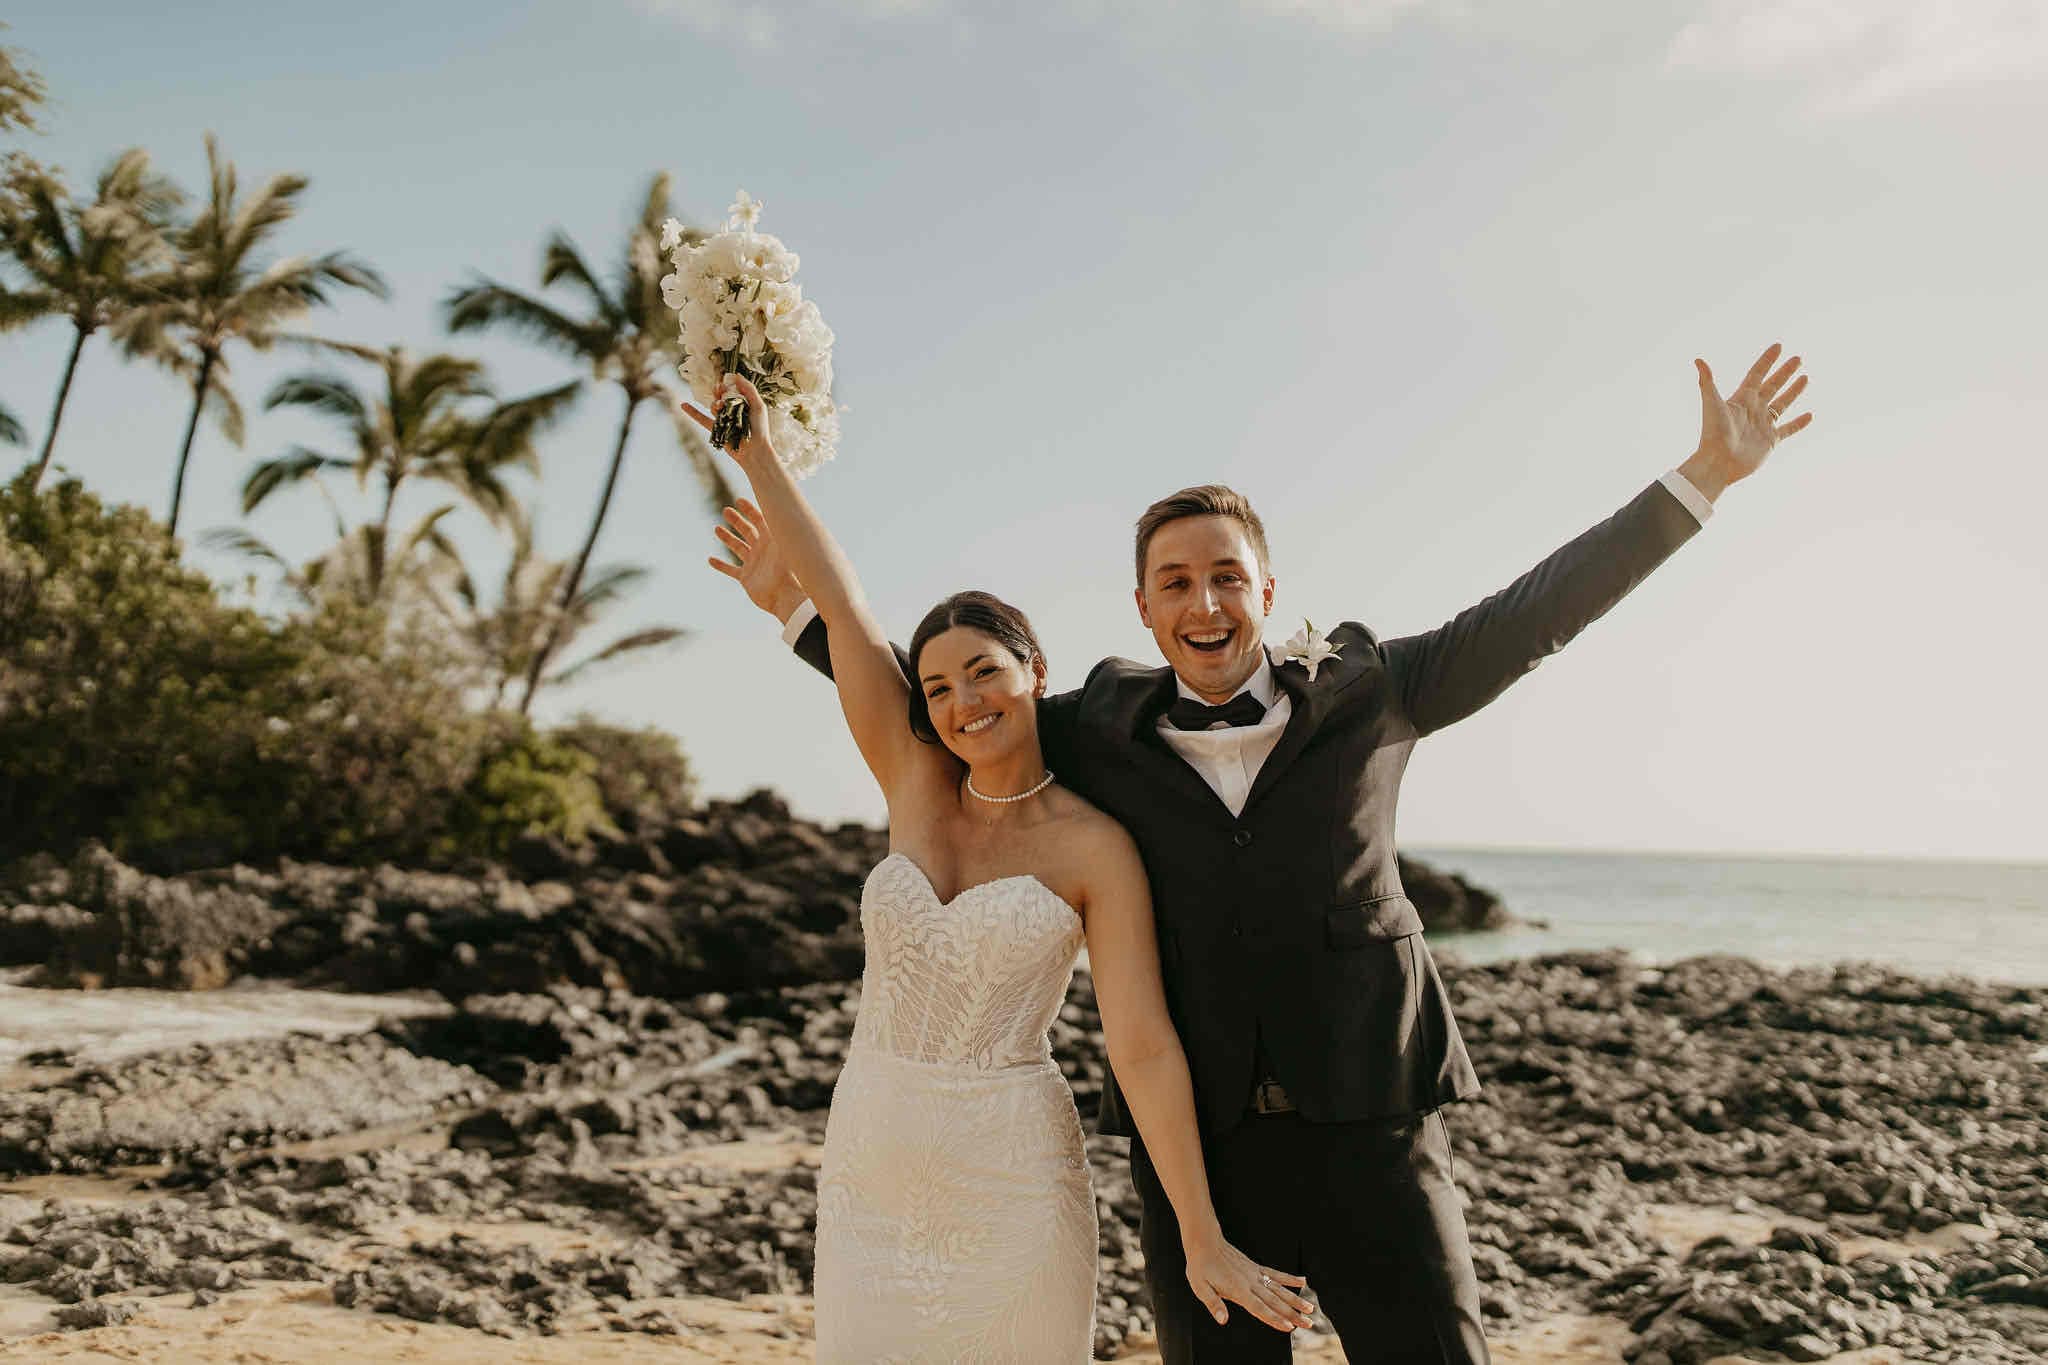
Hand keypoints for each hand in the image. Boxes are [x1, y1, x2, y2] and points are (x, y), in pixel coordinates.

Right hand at [680, 373, 774, 467]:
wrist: (753, 450)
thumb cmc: (759, 429)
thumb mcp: (758, 405)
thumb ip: (749, 390)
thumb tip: (736, 375)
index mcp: (743, 405)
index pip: (732, 391)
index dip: (727, 385)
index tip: (725, 382)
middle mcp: (732, 412)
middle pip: (721, 397)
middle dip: (718, 391)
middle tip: (719, 389)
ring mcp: (723, 420)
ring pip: (713, 407)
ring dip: (715, 405)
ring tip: (719, 408)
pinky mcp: (715, 429)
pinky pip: (701, 419)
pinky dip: (692, 412)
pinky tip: (683, 405)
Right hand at [706, 497, 806, 622]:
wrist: (785, 598)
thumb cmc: (789, 573)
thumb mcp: (786, 547)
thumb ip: (783, 527)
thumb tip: (783, 502)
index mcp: (772, 541)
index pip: (761, 520)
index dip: (750, 510)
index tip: (739, 500)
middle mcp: (762, 551)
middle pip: (747, 531)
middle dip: (737, 520)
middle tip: (726, 510)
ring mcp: (754, 564)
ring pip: (738, 547)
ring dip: (727, 538)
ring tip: (716, 529)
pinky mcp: (746, 578)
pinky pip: (731, 570)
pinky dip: (721, 566)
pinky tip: (710, 560)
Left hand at [1182, 1231, 1314, 1333]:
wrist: (1204, 1241)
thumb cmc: (1200, 1266)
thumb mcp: (1200, 1287)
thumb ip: (1214, 1304)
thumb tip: (1223, 1320)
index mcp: (1238, 1290)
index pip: (1260, 1308)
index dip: (1275, 1318)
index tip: (1289, 1327)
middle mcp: (1250, 1282)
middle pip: (1275, 1301)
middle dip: (1293, 1314)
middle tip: (1309, 1324)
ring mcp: (1255, 1274)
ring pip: (1279, 1289)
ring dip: (1295, 1300)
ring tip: (1311, 1309)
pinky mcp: (1255, 1267)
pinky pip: (1276, 1274)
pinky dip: (1289, 1278)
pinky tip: (1302, 1281)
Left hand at [1683, 342, 1813, 498]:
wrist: (1718, 462)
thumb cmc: (1713, 433)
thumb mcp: (1712, 404)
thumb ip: (1707, 382)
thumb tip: (1698, 360)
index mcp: (1741, 399)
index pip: (1757, 374)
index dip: (1767, 360)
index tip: (1778, 346)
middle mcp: (1753, 410)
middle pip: (1772, 386)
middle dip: (1784, 372)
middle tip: (1798, 358)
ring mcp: (1763, 424)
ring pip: (1782, 404)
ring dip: (1794, 391)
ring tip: (1805, 378)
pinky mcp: (1770, 440)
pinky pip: (1788, 429)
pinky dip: (1799, 423)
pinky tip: (1810, 415)